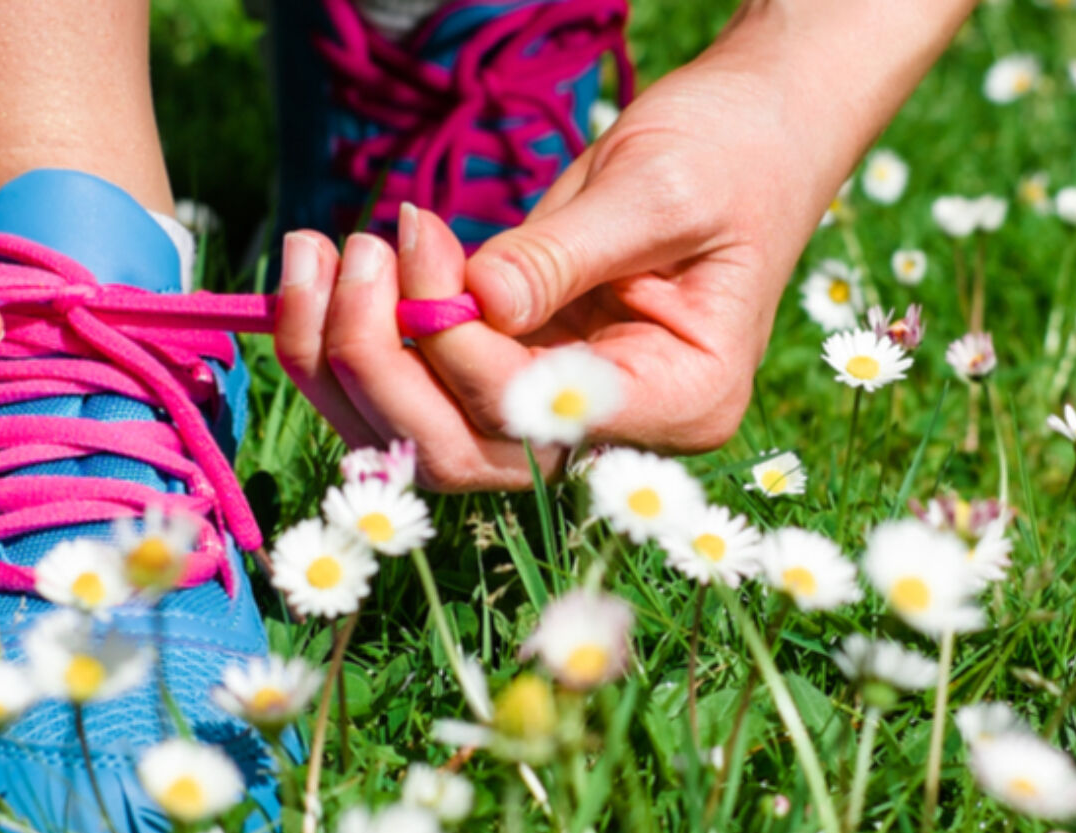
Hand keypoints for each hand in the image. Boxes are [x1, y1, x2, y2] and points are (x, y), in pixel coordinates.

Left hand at [276, 39, 854, 490]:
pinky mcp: (518, 376)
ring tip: (322, 251)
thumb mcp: (656, 189)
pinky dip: (356, 344)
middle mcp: (618, 432)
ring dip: (346, 360)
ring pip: (424, 440)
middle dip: (383, 366)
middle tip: (361, 250)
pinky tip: (328, 272)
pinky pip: (420, 396)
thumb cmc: (730, 154)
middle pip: (466, 453)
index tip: (423, 241)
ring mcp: (563, 412)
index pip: (540, 418)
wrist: (753, 136)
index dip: (459, 350)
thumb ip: (563, 254)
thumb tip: (471, 301)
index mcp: (682, 399)